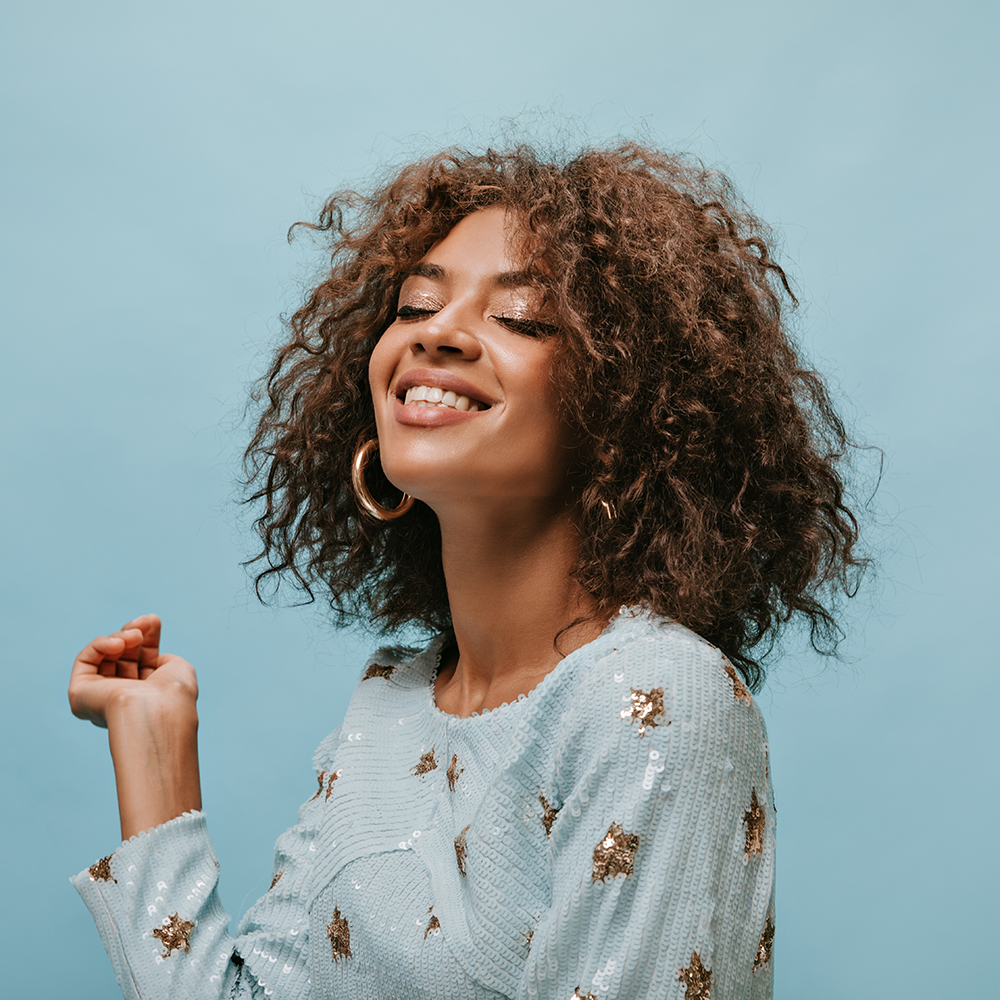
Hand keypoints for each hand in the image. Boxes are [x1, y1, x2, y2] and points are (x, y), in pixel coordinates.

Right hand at [69, 614, 197, 728]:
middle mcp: (121, 698)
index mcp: (146, 696)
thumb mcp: (178, 669)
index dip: (148, 637)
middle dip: (135, 633)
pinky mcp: (79, 694)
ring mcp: (99, 697)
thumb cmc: (174, 693)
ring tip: (135, 634)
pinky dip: (102, 644)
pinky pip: (86, 659)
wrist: (157, 712)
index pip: (141, 661)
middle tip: (145, 621)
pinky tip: (119, 643)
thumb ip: (164, 660)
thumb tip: (152, 656)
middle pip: (123, 655)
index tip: (154, 620)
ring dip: (121, 636)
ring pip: (105, 654)